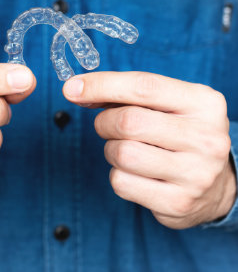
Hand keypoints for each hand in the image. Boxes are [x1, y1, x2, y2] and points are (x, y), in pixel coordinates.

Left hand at [63, 71, 234, 228]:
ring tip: (126, 149)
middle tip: (108, 126)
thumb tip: (78, 90)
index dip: (101, 85)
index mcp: (203, 102)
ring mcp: (195, 173)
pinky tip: (136, 173)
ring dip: (111, 150)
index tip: (71, 88)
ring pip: (121, 154)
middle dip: (105, 123)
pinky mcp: (178, 202)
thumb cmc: (179, 134)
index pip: (143, 87)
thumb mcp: (167, 105)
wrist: (215, 183)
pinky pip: (121, 182)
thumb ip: (126, 94)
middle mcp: (205, 137)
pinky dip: (117, 174)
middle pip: (128, 122)